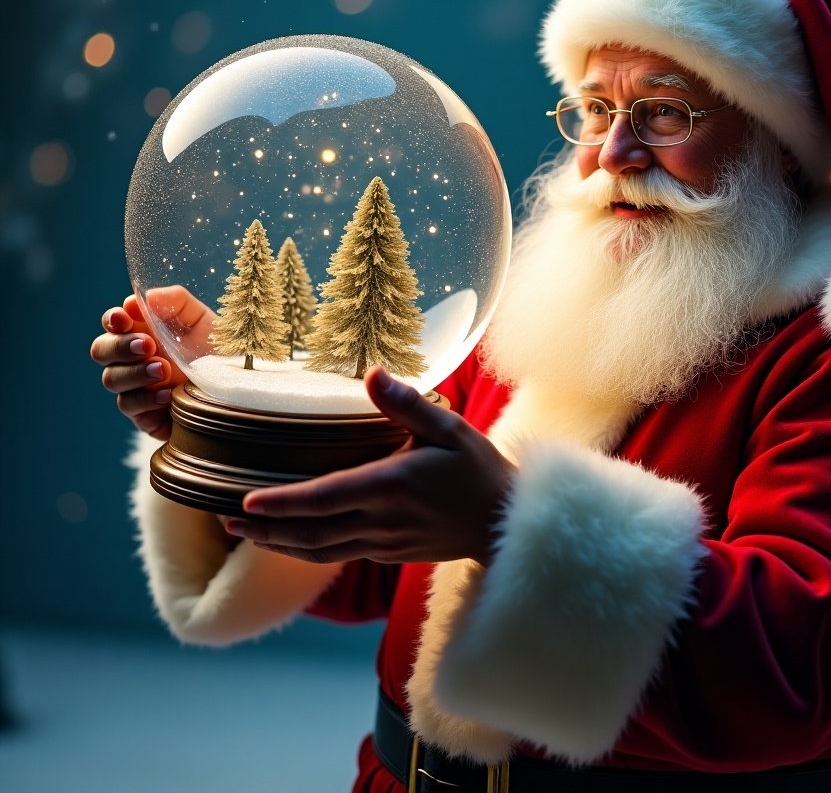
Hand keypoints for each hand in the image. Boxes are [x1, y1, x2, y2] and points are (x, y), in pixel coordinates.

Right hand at [90, 286, 213, 439]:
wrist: (236, 387)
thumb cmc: (215, 350)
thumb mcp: (202, 320)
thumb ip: (177, 302)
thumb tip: (148, 296)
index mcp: (143, 331)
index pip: (114, 323)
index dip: (113, 319)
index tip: (124, 317)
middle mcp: (133, 359)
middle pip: (101, 350)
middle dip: (120, 346)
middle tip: (148, 345)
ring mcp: (136, 386)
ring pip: (112, 379)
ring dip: (135, 372)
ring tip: (163, 369)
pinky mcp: (143, 414)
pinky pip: (131, 406)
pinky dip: (146, 399)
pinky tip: (167, 394)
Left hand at [228, 367, 515, 567]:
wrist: (504, 521)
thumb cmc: (478, 470)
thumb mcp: (449, 427)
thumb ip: (407, 404)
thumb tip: (373, 373)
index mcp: (390, 486)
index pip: (324, 499)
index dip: (282, 504)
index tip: (245, 503)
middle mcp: (381, 520)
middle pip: (311, 532)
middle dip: (266, 529)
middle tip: (227, 522)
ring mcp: (383, 542)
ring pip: (321, 550)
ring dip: (280, 545)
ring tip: (248, 535)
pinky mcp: (389, 552)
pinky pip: (340, 554)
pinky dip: (309, 549)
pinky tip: (295, 540)